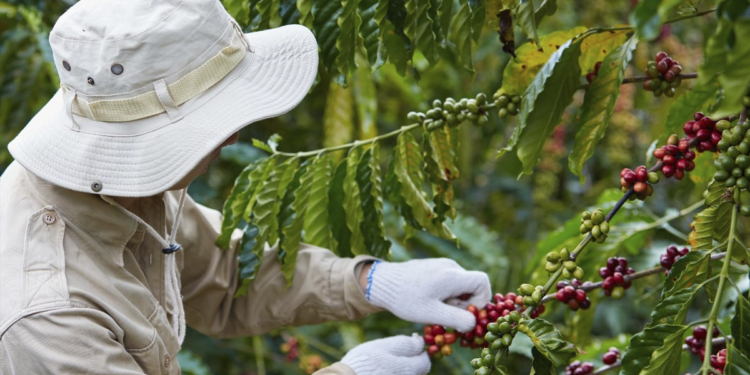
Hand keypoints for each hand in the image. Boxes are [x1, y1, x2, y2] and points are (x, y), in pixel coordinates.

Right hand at [341, 334, 430, 374]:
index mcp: (409, 370)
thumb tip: (420, 341)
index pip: (425, 361)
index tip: (411, 341)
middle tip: (395, 352)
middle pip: (417, 370)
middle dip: (410, 360)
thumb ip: (405, 344)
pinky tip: (380, 371)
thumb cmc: (362, 363)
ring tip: (383, 363)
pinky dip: (392, 374)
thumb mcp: (383, 347)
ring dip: (401, 368)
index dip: (419, 350)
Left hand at [365, 258, 490, 331]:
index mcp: (452, 275)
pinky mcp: (433, 267)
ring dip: (453, 300)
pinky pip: (449, 282)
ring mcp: (441, 265)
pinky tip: (427, 301)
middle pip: (471, 286)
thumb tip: (474, 323)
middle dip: (464, 304)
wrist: (382, 283)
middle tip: (444, 314)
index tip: (466, 313)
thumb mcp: (432, 313)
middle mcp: (450, 266)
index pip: (483, 282)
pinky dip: (445, 294)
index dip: (481, 300)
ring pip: (460, 285)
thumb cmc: (406, 299)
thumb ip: (457, 319)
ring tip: (433, 308)